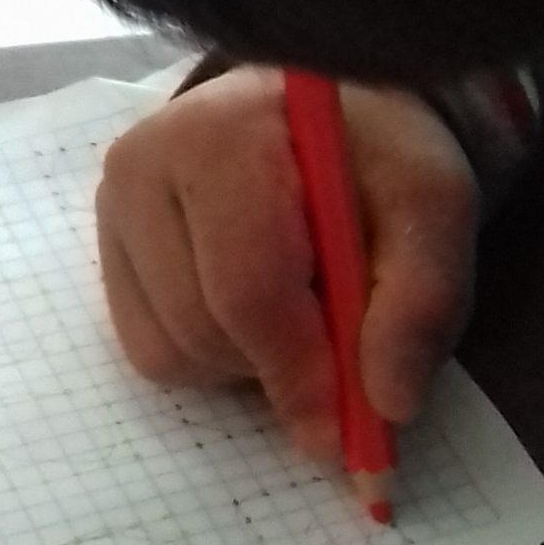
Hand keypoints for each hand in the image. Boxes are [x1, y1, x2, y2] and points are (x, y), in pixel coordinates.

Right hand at [97, 70, 477, 460]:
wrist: (330, 115)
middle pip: (203, 327)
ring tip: (300, 309)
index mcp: (224, 134)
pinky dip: (212, 357)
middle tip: (342, 350)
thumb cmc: (379, 159)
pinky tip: (255, 311)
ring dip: (247, 365)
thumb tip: (389, 406)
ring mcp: (114, 209)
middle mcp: (144, 164)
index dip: (298, 370)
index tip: (346, 428)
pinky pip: (152, 352)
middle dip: (280, 367)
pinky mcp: (109, 250)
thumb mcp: (434, 210)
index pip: (247, 286)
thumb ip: (422, 301)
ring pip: (171, 352)